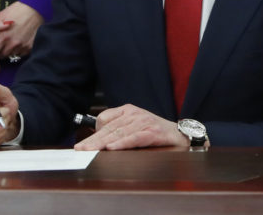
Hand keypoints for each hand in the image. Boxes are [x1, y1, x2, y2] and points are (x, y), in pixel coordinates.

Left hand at [0, 1, 43, 61]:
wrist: (35, 9)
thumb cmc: (19, 10)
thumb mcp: (2, 16)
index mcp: (4, 37)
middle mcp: (12, 44)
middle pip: (1, 56)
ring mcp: (22, 47)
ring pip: (11, 55)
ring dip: (8, 52)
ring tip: (8, 45)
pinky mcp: (30, 48)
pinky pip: (21, 54)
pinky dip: (18, 51)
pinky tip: (17, 44)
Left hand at [73, 104, 187, 150]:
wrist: (182, 134)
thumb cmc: (157, 133)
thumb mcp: (135, 128)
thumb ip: (119, 131)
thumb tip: (98, 141)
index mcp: (128, 111)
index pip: (104, 120)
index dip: (93, 133)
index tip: (82, 145)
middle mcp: (134, 114)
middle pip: (109, 128)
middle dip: (93, 140)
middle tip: (80, 149)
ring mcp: (144, 122)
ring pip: (119, 133)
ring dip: (103, 142)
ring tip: (90, 150)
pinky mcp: (153, 132)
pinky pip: (135, 138)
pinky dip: (123, 143)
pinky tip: (112, 148)